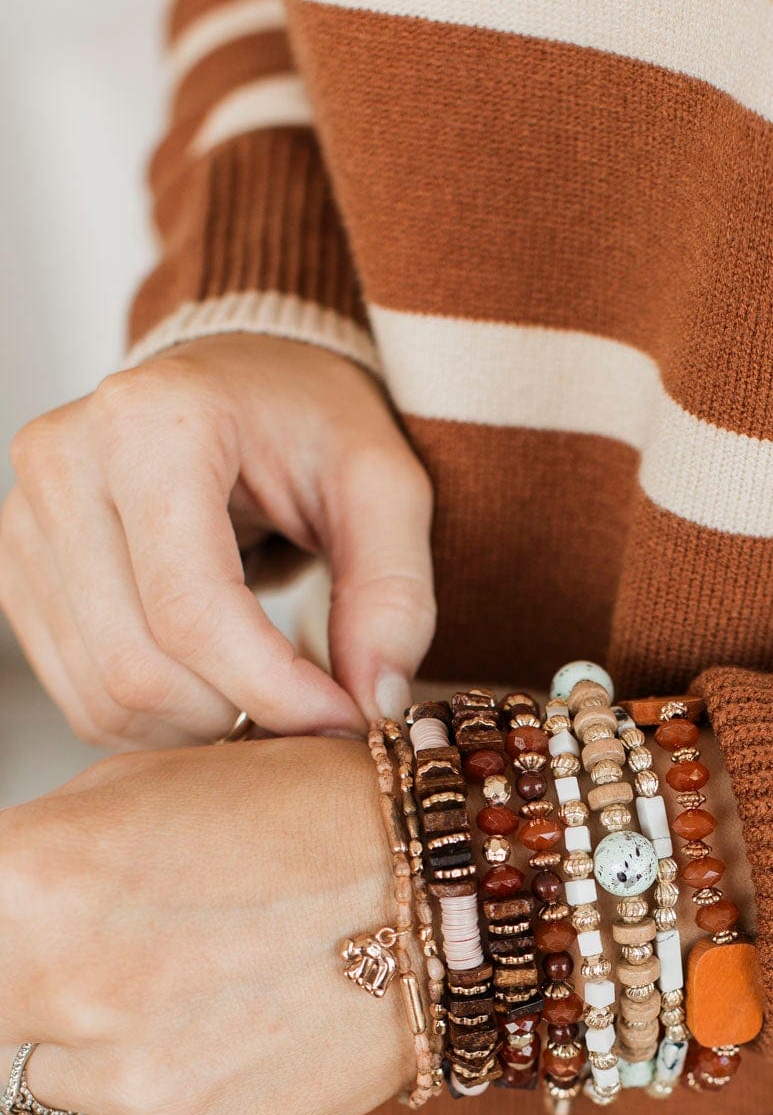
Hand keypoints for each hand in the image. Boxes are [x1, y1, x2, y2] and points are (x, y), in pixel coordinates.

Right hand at [0, 335, 435, 747]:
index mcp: (151, 426)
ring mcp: (24, 522)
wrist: (238, 387)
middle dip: (239, 713)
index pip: (192, 608)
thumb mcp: (384, 486)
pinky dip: (159, 720)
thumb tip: (374, 702)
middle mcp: (64, 465)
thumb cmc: (309, 423)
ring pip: (104, 697)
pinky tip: (216, 685)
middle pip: (138, 667)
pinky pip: (82, 697)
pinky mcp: (19, 573)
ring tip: (267, 692)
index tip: (344, 719)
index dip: (274, 689)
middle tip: (311, 708)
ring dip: (200, 727)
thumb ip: (393, 593)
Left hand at [0, 738, 413, 1114]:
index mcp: (28, 883)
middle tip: (136, 942)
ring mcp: (128, 1087)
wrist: (446, 898)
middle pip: (0, 1009)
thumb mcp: (135, 792)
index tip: (34, 936)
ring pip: (61, 1073)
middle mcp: (66, 997)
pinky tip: (247, 1028)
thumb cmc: (292, 817)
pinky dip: (175, 1083)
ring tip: (215, 978)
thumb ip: (32, 862)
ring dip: (108, 1037)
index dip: (6, 932)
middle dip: (43, 980)